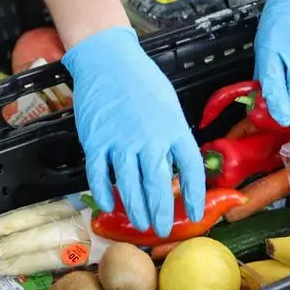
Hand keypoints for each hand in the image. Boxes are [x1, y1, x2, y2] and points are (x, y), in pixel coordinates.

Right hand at [62, 26, 204, 236]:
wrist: (108, 61)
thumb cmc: (142, 81)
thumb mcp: (169, 106)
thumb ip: (173, 136)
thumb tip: (176, 167)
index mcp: (174, 129)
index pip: (191, 170)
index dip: (194, 196)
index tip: (194, 214)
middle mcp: (150, 139)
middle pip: (158, 186)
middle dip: (161, 212)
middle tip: (161, 229)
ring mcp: (121, 142)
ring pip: (129, 186)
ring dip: (135, 209)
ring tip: (140, 224)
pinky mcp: (96, 141)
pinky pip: (99, 175)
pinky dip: (103, 193)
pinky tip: (108, 205)